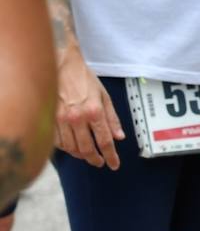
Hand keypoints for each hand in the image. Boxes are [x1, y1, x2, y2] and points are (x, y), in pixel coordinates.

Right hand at [55, 52, 124, 169]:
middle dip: (95, 159)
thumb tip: (119, 137)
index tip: (114, 164)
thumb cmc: (84, 79)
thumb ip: (112, 118)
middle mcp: (76, 118)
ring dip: (81, 156)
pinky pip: (58, 143)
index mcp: (94, 111)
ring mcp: (60, 121)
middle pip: (86, 149)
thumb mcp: (104, 96)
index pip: (104, 141)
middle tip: (100, 162)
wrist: (62, 66)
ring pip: (71, 148)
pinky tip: (73, 148)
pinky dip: (66, 149)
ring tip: (88, 156)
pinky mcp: (48, 121)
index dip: (110, 156)